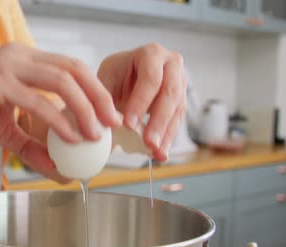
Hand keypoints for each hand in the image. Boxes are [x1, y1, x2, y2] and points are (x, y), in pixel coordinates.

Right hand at [0, 42, 122, 181]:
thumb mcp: (4, 131)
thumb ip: (31, 146)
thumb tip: (58, 169)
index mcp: (24, 60)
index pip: (71, 68)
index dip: (95, 90)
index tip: (110, 115)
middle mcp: (19, 56)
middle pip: (74, 69)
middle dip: (100, 96)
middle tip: (114, 123)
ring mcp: (8, 66)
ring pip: (61, 81)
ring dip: (84, 108)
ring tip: (96, 134)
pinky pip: (37, 101)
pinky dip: (58, 120)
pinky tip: (70, 137)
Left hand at [97, 43, 186, 160]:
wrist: (126, 77)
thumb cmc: (115, 76)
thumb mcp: (106, 81)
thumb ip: (105, 100)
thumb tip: (103, 128)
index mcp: (151, 54)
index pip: (150, 78)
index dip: (141, 101)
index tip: (128, 123)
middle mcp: (172, 65)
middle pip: (170, 94)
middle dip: (158, 121)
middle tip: (147, 142)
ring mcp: (181, 82)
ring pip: (177, 110)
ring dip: (165, 134)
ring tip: (155, 152)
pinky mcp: (181, 101)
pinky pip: (177, 121)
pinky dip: (167, 139)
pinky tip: (160, 154)